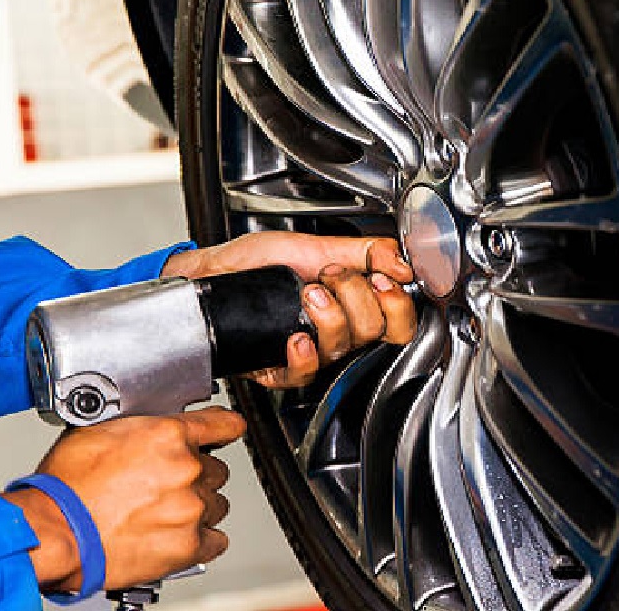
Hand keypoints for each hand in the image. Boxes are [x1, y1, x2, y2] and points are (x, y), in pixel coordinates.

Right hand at [2, 407, 245, 591]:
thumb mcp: (100, 433)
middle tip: (164, 488)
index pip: (222, 424)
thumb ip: (142, 429)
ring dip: (197, 508)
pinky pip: (215, 540)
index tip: (227, 433)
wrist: (51, 533)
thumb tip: (152, 429)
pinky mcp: (188, 545)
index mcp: (168, 435)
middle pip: (216, 469)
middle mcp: (187, 468)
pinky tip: (176, 536)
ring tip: (162, 515)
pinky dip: (201, 540)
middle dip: (195, 477)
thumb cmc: (64, 488)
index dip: (225, 429)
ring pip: (216, 504)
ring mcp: (191, 508)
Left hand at [162, 231, 417, 387]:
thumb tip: (404, 265)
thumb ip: (366, 253)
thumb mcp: (316, 245)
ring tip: (305, 293)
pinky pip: (305, 372)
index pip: (399, 323)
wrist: (214, 274)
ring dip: (327, 315)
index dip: (396, 305)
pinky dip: (303, 353)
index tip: (379, 279)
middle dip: (354, 295)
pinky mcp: (283, 369)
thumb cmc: (258, 262)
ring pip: (342, 348)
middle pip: (374, 331)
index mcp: (354, 304)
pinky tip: (294, 336)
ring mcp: (312, 350)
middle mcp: (338, 331)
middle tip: (329, 275)